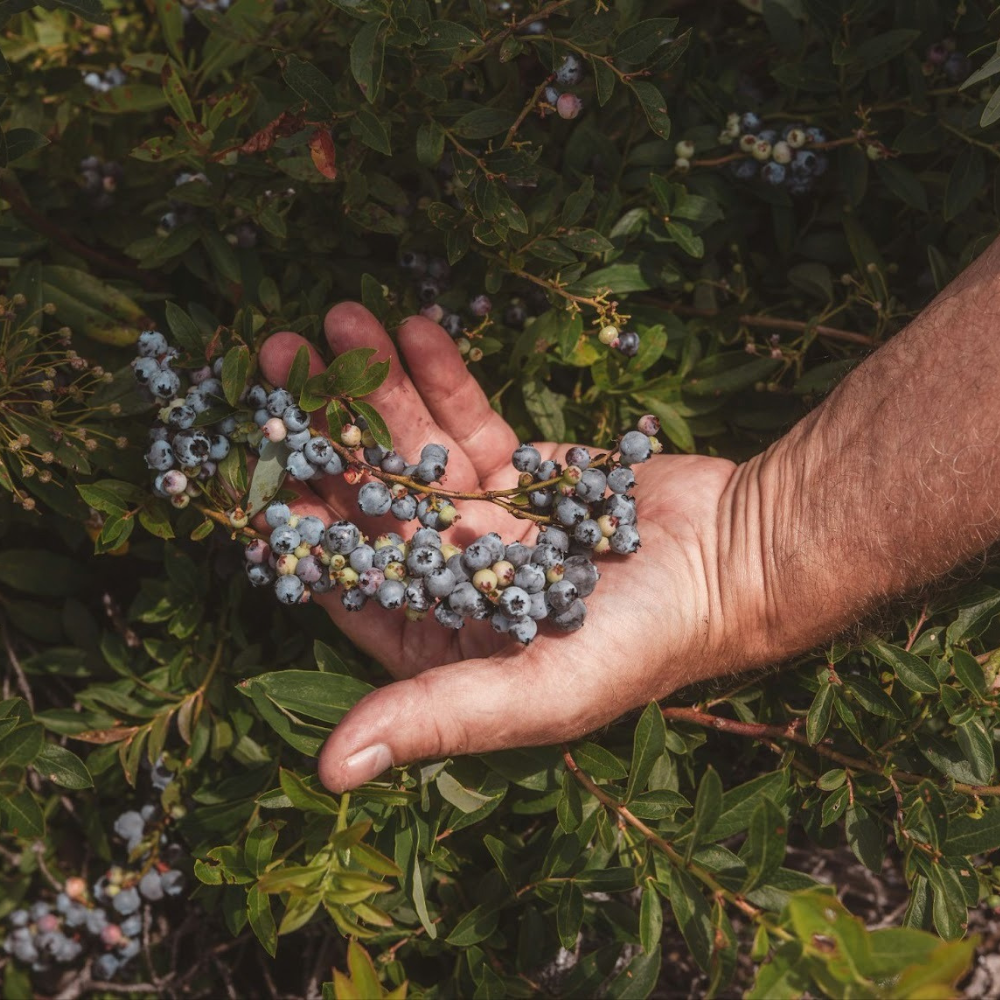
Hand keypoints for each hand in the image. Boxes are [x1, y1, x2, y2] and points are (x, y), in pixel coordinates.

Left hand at [257, 303, 767, 792]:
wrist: (736, 559)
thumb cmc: (644, 642)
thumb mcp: (538, 691)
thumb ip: (435, 719)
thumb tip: (328, 774)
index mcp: (441, 639)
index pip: (351, 582)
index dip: (305, 533)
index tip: (262, 476)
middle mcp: (451, 578)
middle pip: (370, 499)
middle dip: (327, 430)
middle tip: (281, 359)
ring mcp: (484, 516)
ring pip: (412, 447)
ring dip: (375, 384)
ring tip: (337, 319)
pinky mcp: (521, 468)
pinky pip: (467, 418)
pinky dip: (440, 376)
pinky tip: (410, 325)